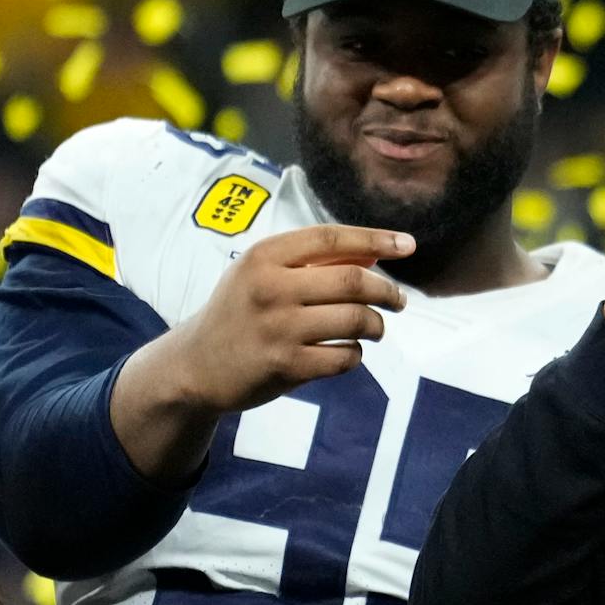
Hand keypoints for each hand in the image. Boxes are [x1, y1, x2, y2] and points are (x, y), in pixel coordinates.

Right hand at [150, 224, 410, 414]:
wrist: (195, 366)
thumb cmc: (240, 311)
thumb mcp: (263, 274)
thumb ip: (314, 261)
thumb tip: (379, 250)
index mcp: (263, 257)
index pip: (331, 238)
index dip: (376, 239)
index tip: (408, 245)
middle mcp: (270, 288)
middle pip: (354, 280)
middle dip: (387, 290)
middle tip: (398, 300)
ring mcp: (278, 328)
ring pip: (356, 320)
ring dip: (376, 326)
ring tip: (375, 328)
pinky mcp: (285, 366)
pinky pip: (344, 357)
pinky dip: (355, 355)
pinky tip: (347, 352)